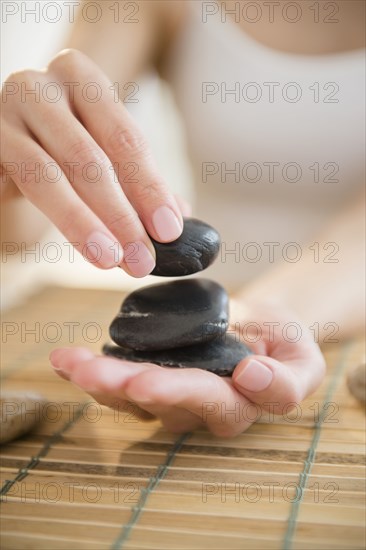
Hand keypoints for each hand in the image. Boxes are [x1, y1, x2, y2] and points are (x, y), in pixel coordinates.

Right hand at [1, 49, 182, 275]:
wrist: (9, 133)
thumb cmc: (65, 143)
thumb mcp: (104, 151)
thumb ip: (138, 181)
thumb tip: (177, 220)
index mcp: (80, 78)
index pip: (125, 139)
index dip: (149, 188)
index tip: (168, 231)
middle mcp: (39, 88)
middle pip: (88, 158)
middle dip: (119, 215)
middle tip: (141, 259)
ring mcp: (3, 115)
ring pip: (46, 176)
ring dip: (81, 224)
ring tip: (109, 260)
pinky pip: (10, 184)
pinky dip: (42, 217)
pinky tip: (68, 243)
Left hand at [49, 298, 325, 436]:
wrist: (257, 328)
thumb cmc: (280, 342)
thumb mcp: (303, 359)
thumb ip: (288, 381)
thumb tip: (251, 374)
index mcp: (236, 406)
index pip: (213, 404)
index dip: (188, 392)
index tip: (152, 381)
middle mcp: (195, 409)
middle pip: (160, 402)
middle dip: (128, 387)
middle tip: (98, 373)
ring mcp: (166, 397)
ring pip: (129, 398)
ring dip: (98, 379)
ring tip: (72, 362)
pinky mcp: (145, 379)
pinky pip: (114, 381)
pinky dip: (87, 369)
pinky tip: (65, 357)